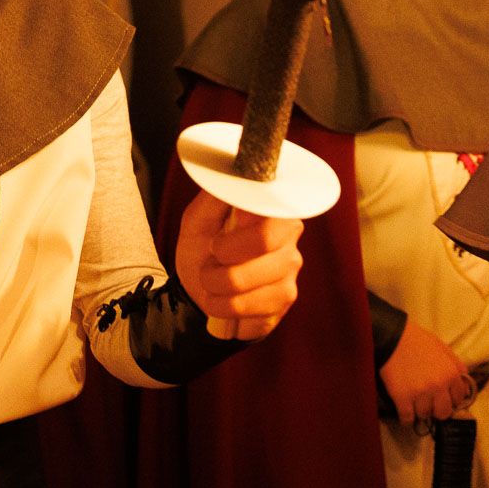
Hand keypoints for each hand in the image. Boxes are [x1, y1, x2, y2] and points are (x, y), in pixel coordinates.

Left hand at [173, 190, 302, 341]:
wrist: (198, 287)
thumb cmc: (202, 246)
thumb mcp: (198, 218)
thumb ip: (216, 195)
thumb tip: (233, 175)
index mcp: (271, 212)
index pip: (268, 218)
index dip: (235, 238)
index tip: (216, 245)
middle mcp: (289, 240)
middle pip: (260, 247)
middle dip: (220, 263)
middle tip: (210, 264)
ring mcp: (290, 274)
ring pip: (246, 286)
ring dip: (215, 288)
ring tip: (212, 283)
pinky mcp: (284, 304)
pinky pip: (249, 312)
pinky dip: (223, 308)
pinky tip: (224, 300)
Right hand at [379, 318, 471, 427]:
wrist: (392, 336)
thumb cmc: (417, 341)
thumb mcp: (443, 348)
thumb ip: (457, 367)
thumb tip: (466, 387)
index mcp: (451, 374)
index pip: (458, 399)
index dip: (450, 399)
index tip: (442, 397)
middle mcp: (438, 386)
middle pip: (443, 413)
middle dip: (436, 409)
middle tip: (428, 402)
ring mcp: (420, 393)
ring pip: (424, 415)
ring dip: (419, 410)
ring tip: (414, 402)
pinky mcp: (402, 398)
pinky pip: (407, 418)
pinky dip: (406, 418)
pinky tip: (405, 411)